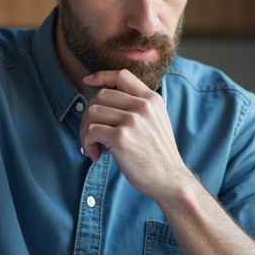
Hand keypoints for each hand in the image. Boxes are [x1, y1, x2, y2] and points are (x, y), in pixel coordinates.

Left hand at [80, 70, 192, 199]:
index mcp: (152, 99)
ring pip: (92, 111)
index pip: (122, 75)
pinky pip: (91, 130)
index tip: (89, 82)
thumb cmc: (158, 155)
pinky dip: (86, 143)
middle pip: (101, 95)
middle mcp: (143, 106)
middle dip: (90, 114)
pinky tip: (95, 154)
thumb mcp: (157, 121)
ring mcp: (132, 121)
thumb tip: (106, 98)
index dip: (101, 76)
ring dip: (85, 130)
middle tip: (92, 133)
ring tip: (93, 145)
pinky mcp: (121, 137)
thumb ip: (139, 106)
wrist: (169, 179)